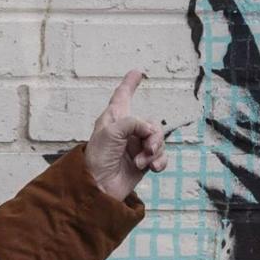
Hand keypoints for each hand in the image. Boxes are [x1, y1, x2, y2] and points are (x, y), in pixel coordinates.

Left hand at [84, 69, 165, 201]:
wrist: (99, 186)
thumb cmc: (98, 157)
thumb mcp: (111, 132)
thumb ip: (134, 122)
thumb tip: (150, 130)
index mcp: (114, 119)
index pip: (122, 96)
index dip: (129, 83)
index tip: (137, 72)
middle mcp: (127, 131)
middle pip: (152, 123)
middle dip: (154, 136)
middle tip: (147, 148)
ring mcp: (136, 147)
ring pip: (159, 141)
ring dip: (154, 152)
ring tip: (142, 162)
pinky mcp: (144, 162)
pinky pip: (161, 157)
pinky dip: (159, 162)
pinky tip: (152, 168)